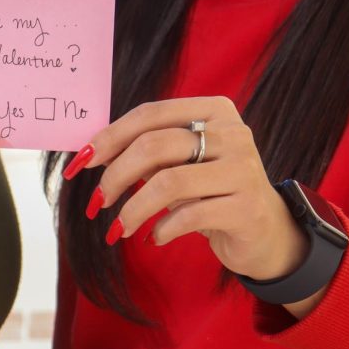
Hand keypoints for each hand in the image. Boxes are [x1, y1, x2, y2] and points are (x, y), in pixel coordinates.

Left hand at [68, 98, 309, 289]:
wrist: (266, 232)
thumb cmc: (212, 191)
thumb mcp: (183, 162)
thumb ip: (150, 150)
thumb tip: (91, 152)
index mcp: (214, 110)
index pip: (150, 114)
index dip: (111, 136)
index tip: (82, 161)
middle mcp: (232, 133)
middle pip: (155, 145)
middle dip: (116, 175)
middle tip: (97, 201)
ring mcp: (243, 169)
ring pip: (169, 182)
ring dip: (134, 208)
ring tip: (119, 227)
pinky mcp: (246, 208)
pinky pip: (189, 216)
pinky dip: (162, 229)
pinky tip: (153, 237)